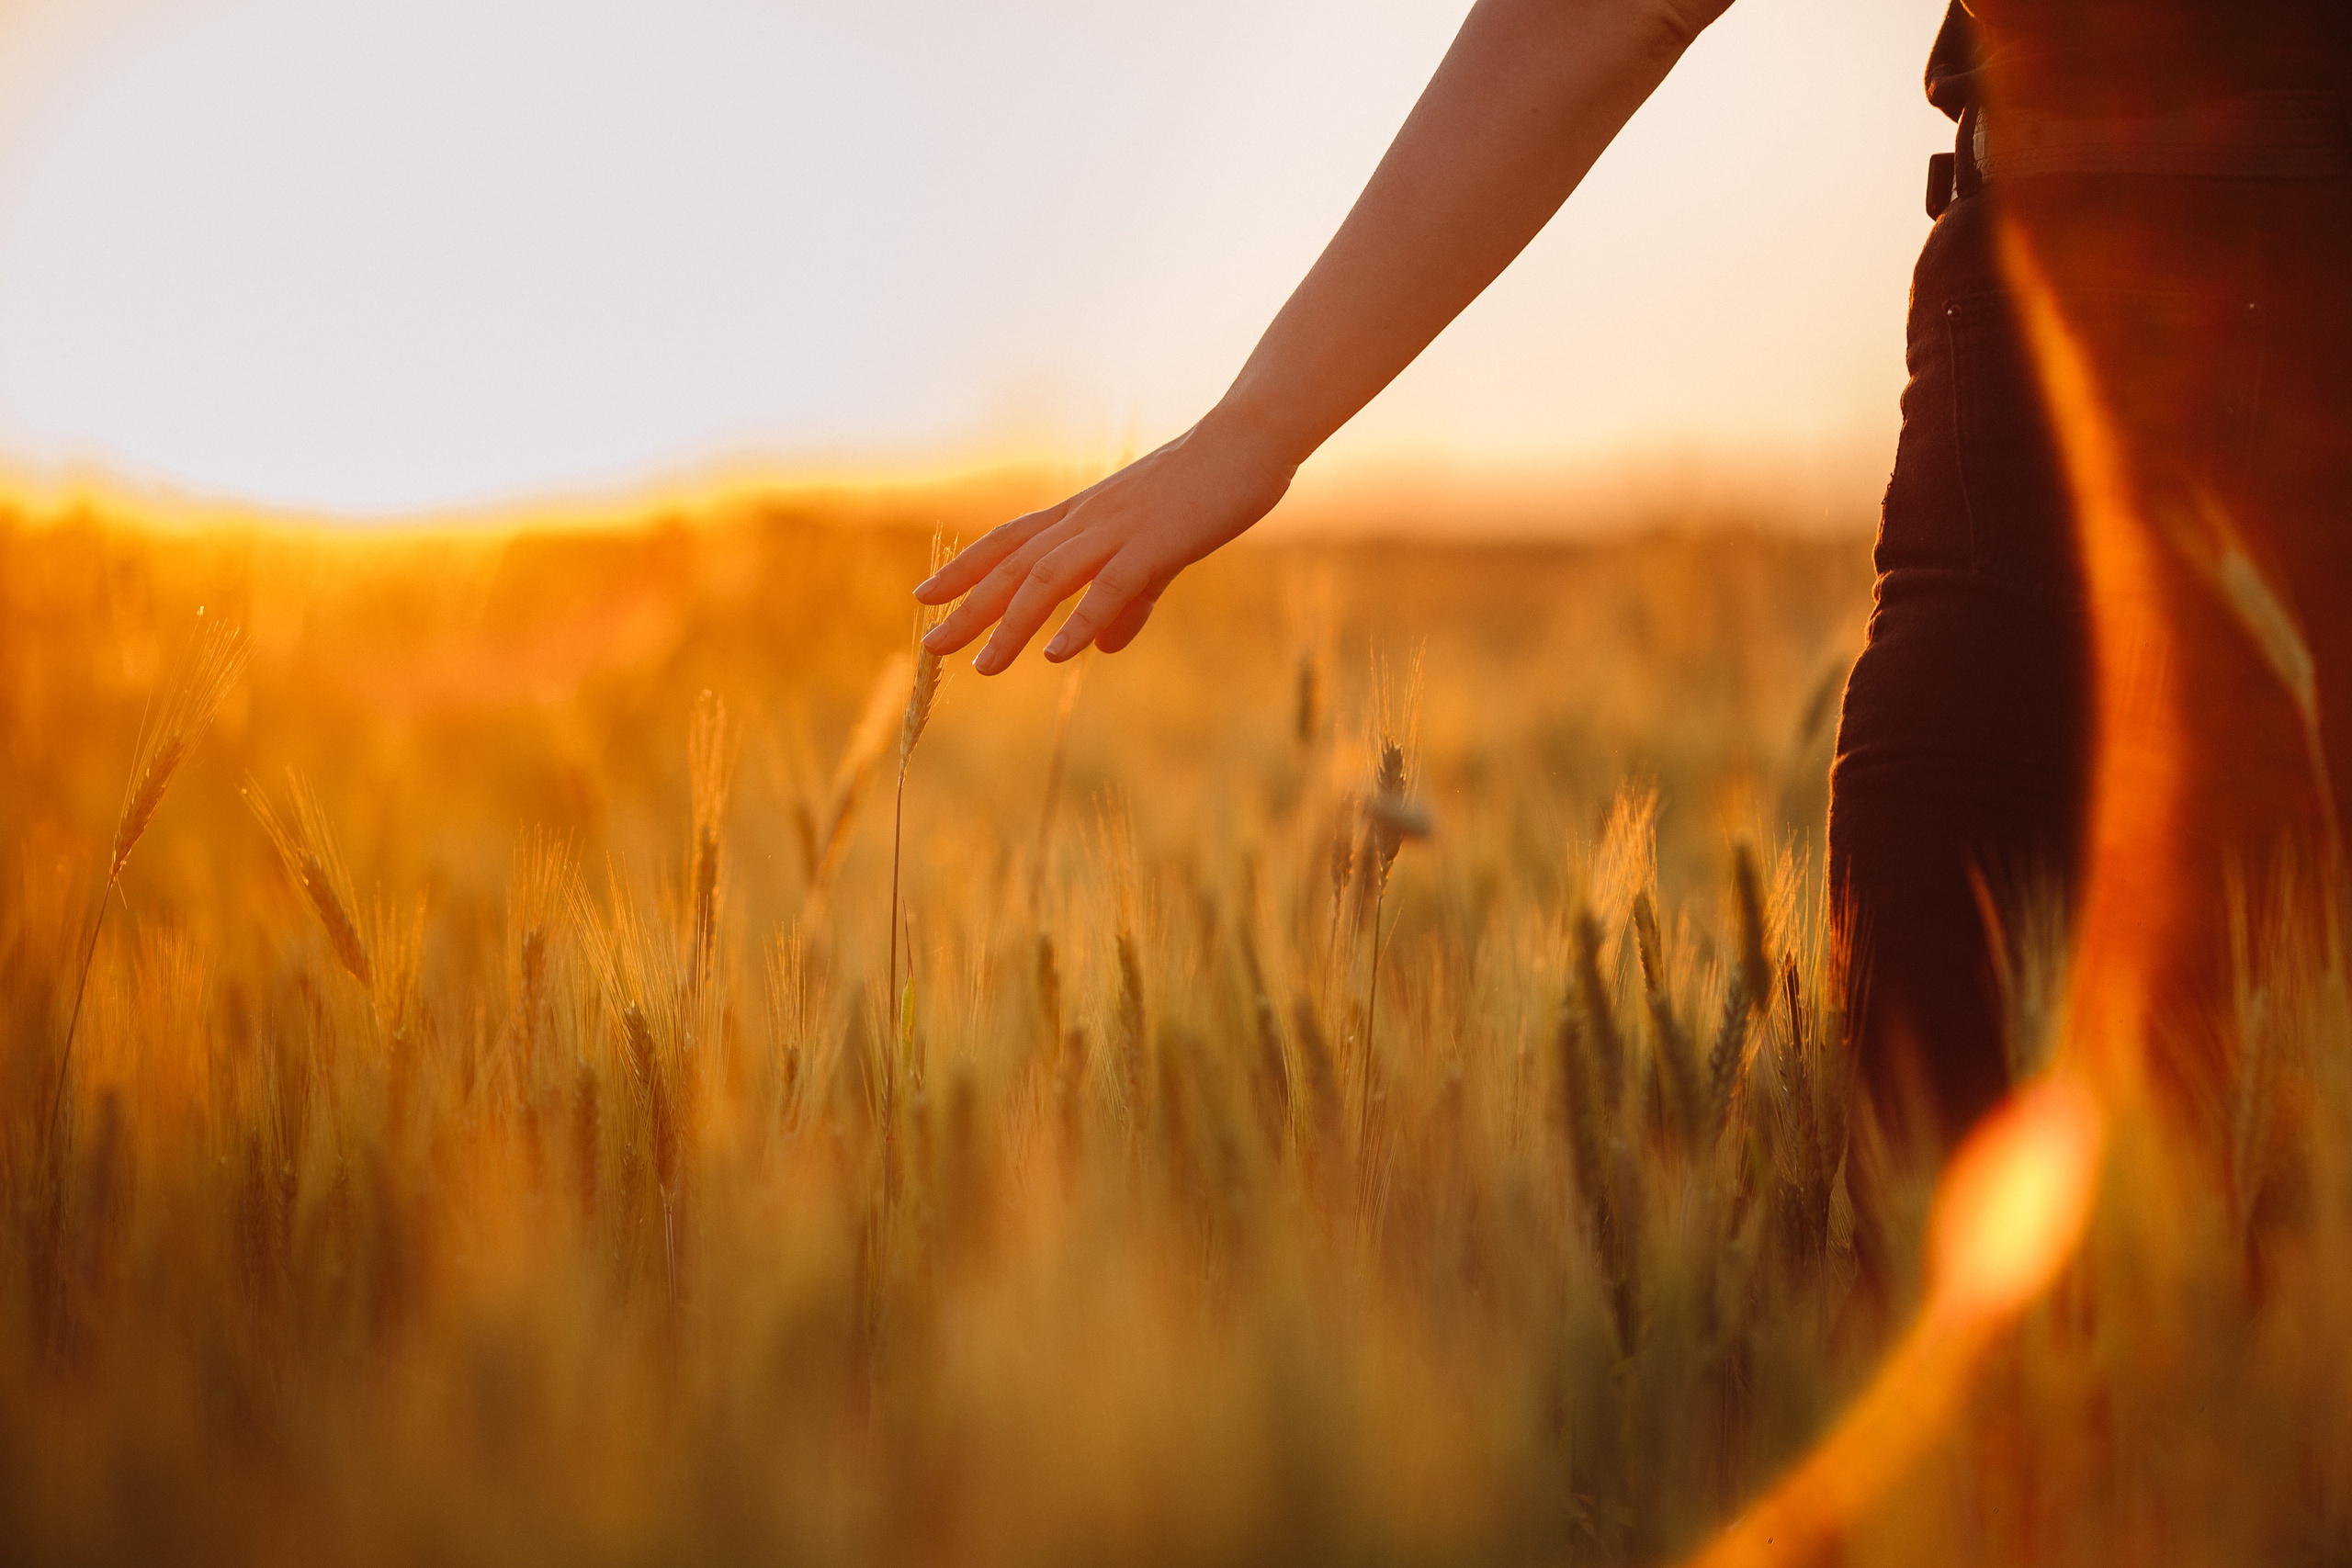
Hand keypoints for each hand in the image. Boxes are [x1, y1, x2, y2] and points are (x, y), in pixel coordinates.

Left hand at [912, 410, 1294, 673]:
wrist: (1250, 440)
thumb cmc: (1207, 488)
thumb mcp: (1162, 552)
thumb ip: (1131, 602)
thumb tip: (1102, 647)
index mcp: (1085, 515)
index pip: (1009, 541)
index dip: (965, 569)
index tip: (924, 596)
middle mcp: (1088, 519)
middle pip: (1013, 565)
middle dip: (968, 607)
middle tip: (931, 646)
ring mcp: (1118, 528)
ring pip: (1048, 578)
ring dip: (1012, 624)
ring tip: (984, 667)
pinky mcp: (1156, 541)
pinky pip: (1110, 586)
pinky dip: (1080, 620)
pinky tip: (1057, 654)